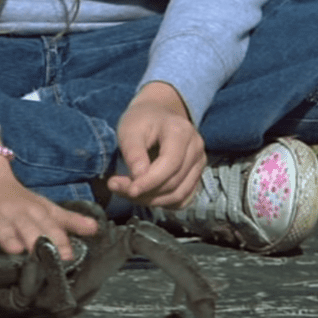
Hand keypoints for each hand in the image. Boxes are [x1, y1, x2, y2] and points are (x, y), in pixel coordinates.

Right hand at [0, 164, 98, 260]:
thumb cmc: (18, 200)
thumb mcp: (45, 207)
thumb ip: (68, 220)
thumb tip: (96, 229)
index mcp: (35, 211)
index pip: (49, 226)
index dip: (59, 240)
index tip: (68, 255)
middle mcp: (15, 213)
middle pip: (27, 226)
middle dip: (35, 239)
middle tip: (44, 256)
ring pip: (0, 226)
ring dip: (7, 237)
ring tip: (14, 248)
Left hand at [107, 81, 205, 208]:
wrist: (157, 114)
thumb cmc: (141, 120)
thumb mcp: (130, 130)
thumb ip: (133, 153)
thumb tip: (138, 179)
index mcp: (181, 132)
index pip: (169, 165)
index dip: (149, 182)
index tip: (128, 190)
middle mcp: (196, 148)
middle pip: (174, 182)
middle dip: (145, 192)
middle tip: (117, 188)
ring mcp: (199, 163)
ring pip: (179, 194)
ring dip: (152, 200)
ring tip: (128, 192)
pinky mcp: (196, 175)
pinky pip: (183, 199)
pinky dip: (163, 203)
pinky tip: (145, 195)